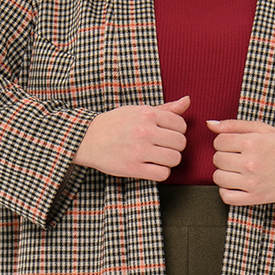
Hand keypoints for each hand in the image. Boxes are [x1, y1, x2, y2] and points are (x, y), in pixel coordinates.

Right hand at [74, 97, 188, 180]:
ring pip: (174, 159)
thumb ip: (165, 108)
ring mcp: (139, 150)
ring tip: (158, 157)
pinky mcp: (134, 168)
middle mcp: (145, 131)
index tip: (167, 135)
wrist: (87, 139)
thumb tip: (187, 101)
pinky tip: (152, 167)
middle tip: (163, 147)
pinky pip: (163, 174)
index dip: (177, 132)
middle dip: (175, 147)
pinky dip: (161, 172)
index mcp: (147, 114)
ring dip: (169, 160)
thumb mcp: (139, 110)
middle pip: (180, 143)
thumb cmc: (115, 124)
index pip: (181, 125)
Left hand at [208, 117, 274, 204]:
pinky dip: (226, 191)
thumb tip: (209, 124)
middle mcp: (250, 163)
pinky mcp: (255, 197)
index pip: (218, 141)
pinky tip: (235, 184)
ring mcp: (252, 182)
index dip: (223, 142)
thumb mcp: (263, 129)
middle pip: (217, 159)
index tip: (233, 145)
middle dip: (224, 156)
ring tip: (236, 171)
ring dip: (224, 173)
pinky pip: (226, 197)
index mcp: (251, 143)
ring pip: (218, 177)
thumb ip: (234, 125)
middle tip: (237, 157)